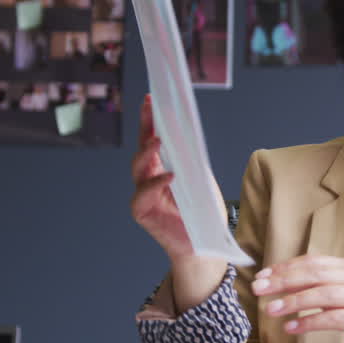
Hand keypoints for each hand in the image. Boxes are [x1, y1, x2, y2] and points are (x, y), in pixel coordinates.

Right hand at [130, 94, 192, 260]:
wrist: (205, 244)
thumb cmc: (204, 213)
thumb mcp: (202, 180)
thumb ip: (193, 160)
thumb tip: (188, 136)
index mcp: (162, 167)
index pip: (153, 139)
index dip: (150, 119)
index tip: (151, 98)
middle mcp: (149, 177)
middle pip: (142, 147)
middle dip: (145, 125)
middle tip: (149, 106)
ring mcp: (143, 193)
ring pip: (138, 167)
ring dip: (148, 151)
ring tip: (159, 140)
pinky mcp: (142, 211)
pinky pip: (144, 193)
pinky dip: (157, 183)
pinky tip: (171, 175)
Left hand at [252, 255, 343, 342]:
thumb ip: (324, 287)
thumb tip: (287, 286)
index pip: (312, 262)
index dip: (285, 267)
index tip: (262, 275)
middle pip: (313, 274)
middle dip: (282, 280)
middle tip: (258, 289)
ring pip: (322, 294)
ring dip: (293, 301)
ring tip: (270, 310)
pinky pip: (333, 319)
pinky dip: (310, 322)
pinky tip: (292, 328)